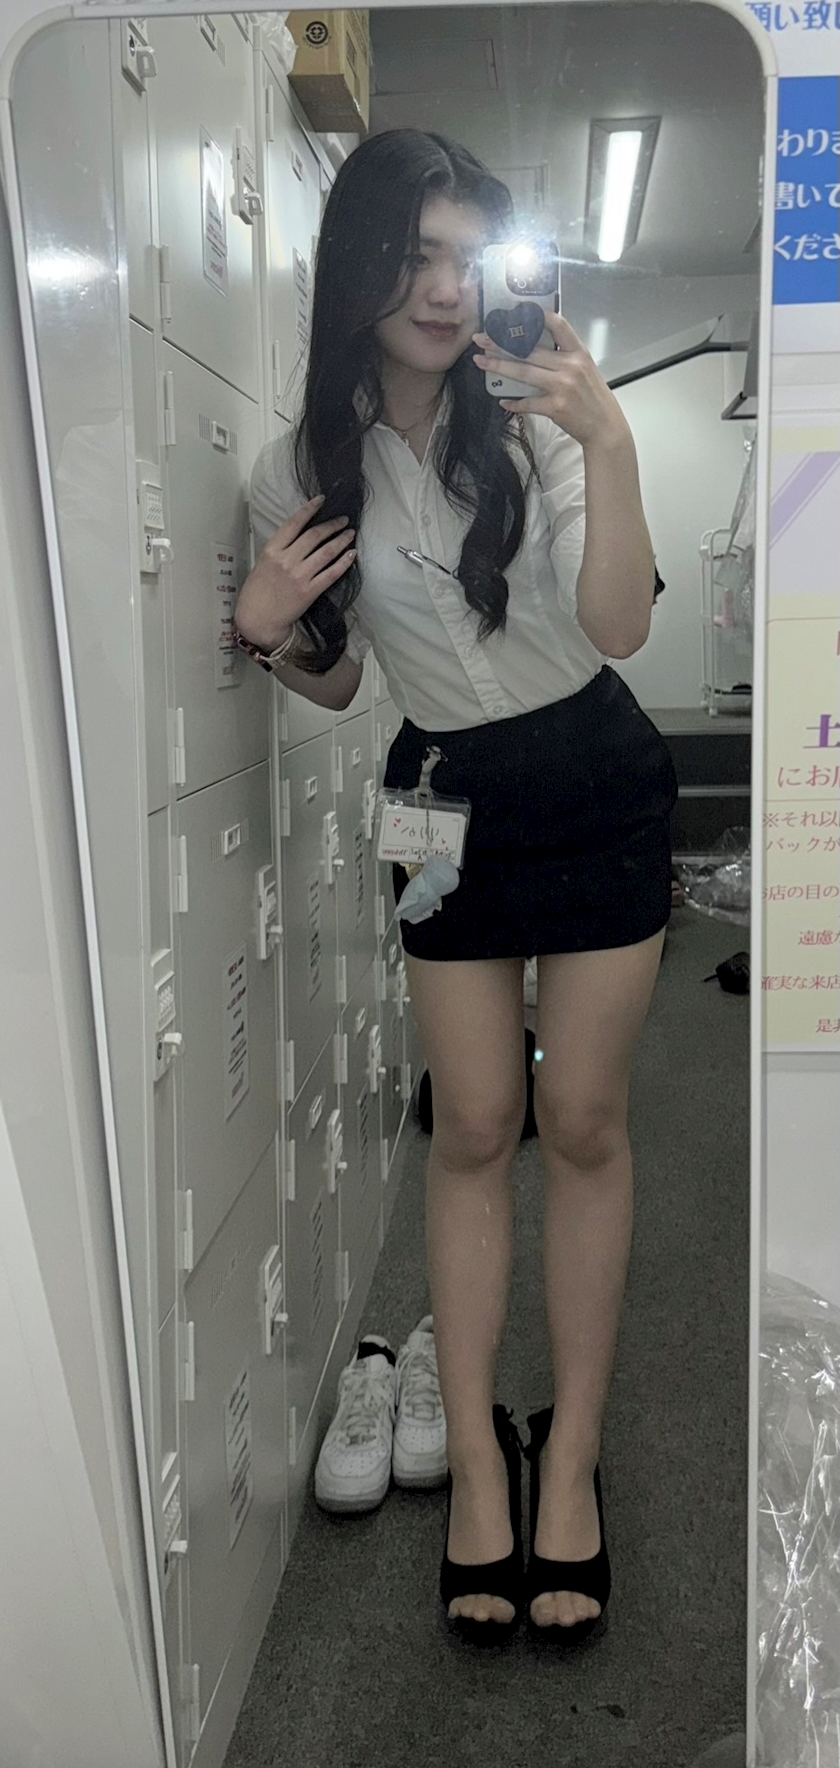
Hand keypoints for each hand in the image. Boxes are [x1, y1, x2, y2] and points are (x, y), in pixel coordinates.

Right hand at [235, 495, 355, 649]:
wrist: (258, 620)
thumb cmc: (256, 592)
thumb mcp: (262, 563)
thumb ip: (280, 549)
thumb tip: (299, 536)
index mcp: (272, 550)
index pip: (294, 523)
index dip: (310, 509)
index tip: (322, 500)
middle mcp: (287, 560)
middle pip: (314, 535)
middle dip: (332, 525)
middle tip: (344, 519)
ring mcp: (299, 576)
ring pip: (326, 552)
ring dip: (341, 540)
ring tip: (350, 533)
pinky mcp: (309, 591)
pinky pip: (331, 574)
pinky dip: (343, 563)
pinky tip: (352, 555)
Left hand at [472, 312, 628, 450]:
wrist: (605, 428)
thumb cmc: (594, 398)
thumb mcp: (586, 370)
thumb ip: (565, 357)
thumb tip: (535, 349)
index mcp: (579, 353)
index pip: (558, 325)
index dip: (536, 316)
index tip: (514, 313)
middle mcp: (571, 366)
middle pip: (530, 350)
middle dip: (501, 343)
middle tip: (481, 339)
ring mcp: (562, 386)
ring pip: (524, 372)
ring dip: (499, 366)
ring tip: (481, 361)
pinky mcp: (555, 407)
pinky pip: (527, 402)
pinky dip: (513, 403)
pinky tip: (502, 400)